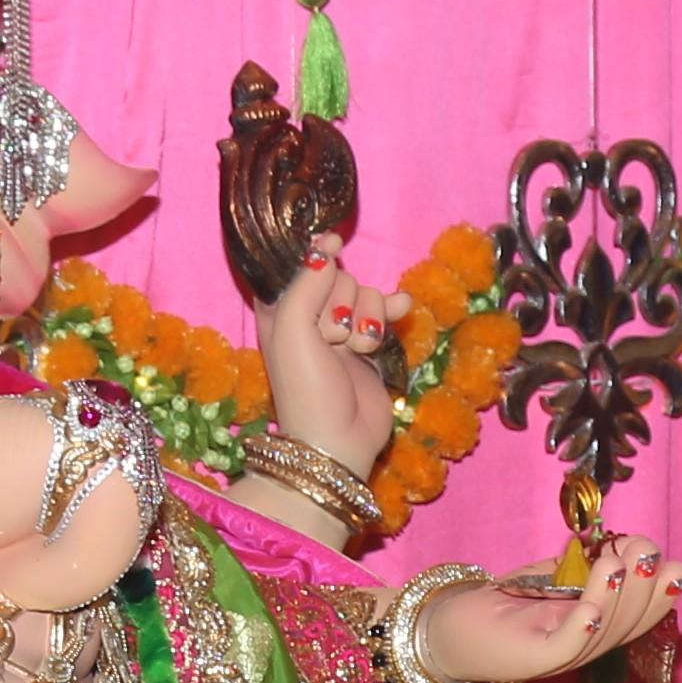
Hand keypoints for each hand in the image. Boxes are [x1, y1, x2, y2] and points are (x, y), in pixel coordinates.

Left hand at [257, 233, 407, 473]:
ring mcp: (342, 329)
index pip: (298, 265)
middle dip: (342, 302)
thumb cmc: (306, 387)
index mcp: (280, 310)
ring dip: (367, 317)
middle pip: (337, 277)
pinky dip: (392, 310)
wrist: (337, 440)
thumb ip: (307, 283)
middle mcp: (310, 316)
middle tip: (332, 338)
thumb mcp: (293, 329)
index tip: (333, 242)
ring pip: (364, 292)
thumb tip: (326, 247)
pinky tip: (401, 310)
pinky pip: (385, 309)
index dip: (316, 255)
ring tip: (357, 349)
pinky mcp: (370, 343)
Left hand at [418, 534, 681, 682]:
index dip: (661, 594)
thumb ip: (586, 566)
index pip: (640, 617)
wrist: (449, 628)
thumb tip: (625, 546)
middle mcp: (584, 647)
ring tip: (619, 561)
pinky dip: (582, 627)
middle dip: (644, 588)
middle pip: (628, 626)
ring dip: (616, 597)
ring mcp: (558, 657)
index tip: (673, 565)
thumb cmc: (504, 600)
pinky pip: (565, 647)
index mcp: (597, 629)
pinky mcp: (530, 659)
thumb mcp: (554, 577)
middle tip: (646, 551)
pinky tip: (590, 607)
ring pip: (602, 634)